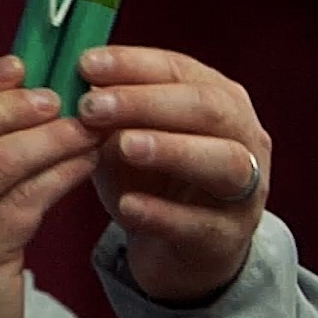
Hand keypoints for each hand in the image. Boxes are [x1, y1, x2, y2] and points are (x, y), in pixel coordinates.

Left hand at [75, 46, 269, 304]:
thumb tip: (73, 82)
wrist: (179, 252)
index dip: (132, 65)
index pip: (179, 70)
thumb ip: (109, 113)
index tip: (84, 65)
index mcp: (220, 99)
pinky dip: (163, 213)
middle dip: (146, 102)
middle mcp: (244, 137)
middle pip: (207, 108)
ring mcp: (244, 189)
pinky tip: (127, 206)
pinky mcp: (228, 237)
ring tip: (123, 146)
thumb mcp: (126, 139)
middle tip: (92, 106)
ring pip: (223, 162)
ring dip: (172, 149)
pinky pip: (200, 224)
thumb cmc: (154, 181)